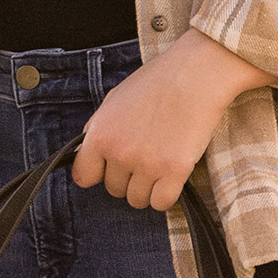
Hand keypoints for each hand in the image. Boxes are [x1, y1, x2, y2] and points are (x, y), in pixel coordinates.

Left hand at [72, 29, 270, 211]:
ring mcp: (147, 165)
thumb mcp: (114, 99)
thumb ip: (97, 128)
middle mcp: (119, 153)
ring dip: (147, 187)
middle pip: (114, 189)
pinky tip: (172, 176)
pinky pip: (161, 203)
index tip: (109, 167)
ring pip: (137, 200)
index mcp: (100, 134)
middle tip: (144, 154)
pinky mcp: (174, 172)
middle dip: (127, 176)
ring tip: (159, 163)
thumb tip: (84, 152)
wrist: (194, 74)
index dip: (97, 172)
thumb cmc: (156, 82)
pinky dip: (166, 195)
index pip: (83, 176)